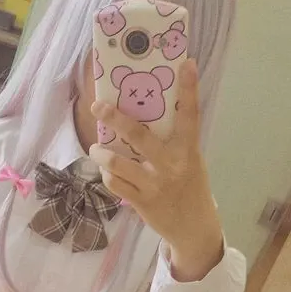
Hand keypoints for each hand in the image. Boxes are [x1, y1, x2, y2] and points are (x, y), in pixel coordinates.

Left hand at [89, 59, 223, 279]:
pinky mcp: (142, 202)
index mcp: (188, 150)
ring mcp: (155, 184)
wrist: (194, 228)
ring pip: (117, 163)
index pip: (191, 115)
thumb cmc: (189, 187)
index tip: (186, 63)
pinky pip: (115, 183)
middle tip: (98, 105)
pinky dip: (107, 175)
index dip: (189, 89)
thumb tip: (143, 116)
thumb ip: (172, 142)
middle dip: (115, 118)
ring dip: (101, 154)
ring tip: (96, 149)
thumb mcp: (190, 161)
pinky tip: (108, 172)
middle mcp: (172, 165)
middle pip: (139, 136)